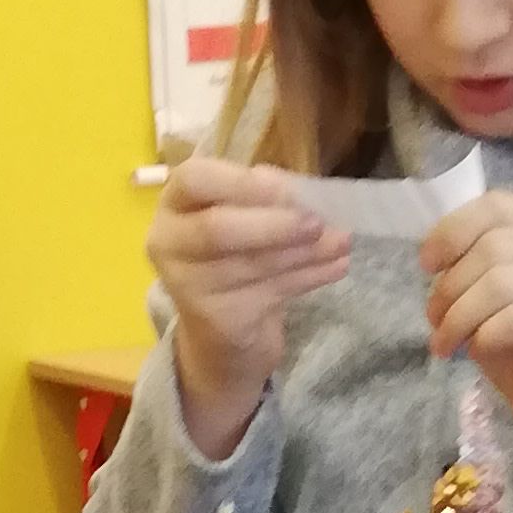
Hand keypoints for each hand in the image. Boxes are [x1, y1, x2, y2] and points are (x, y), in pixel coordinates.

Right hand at [147, 154, 347, 459]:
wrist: (222, 332)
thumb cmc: (233, 255)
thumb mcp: (241, 215)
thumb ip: (262, 196)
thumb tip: (297, 190)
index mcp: (175, 204)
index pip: (194, 180)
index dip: (240, 182)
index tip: (285, 187)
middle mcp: (170, 243)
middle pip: (218, 229)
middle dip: (274, 224)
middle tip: (317, 222)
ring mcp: (190, 286)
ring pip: (252, 264)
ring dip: (303, 252)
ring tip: (342, 241)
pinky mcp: (219, 319)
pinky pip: (272, 292)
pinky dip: (310, 277)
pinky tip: (337, 265)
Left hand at [423, 193, 512, 459]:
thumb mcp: (488, 292)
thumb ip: (471, 260)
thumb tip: (432, 254)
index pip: (495, 206)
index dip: (452, 231)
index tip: (425, 265)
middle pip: (493, 247)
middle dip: (450, 287)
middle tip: (434, 322)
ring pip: (500, 283)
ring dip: (459, 316)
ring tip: (445, 343)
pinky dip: (484, 336)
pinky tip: (478, 350)